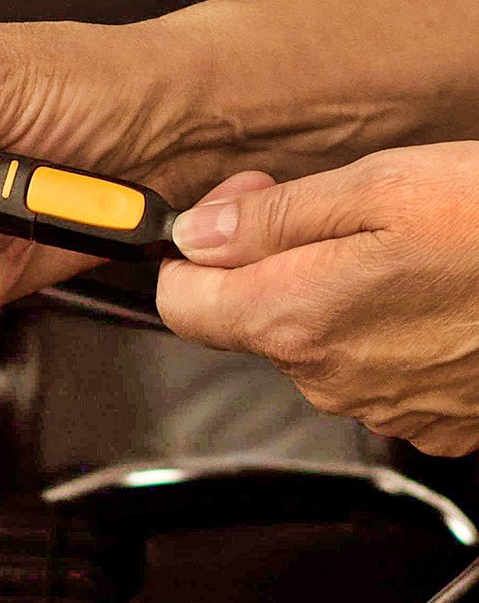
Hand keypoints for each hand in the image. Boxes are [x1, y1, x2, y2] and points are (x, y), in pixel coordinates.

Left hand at [157, 142, 478, 456]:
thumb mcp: (377, 188)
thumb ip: (269, 220)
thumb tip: (196, 235)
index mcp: (295, 316)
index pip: (182, 304)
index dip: (191, 257)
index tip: (226, 222)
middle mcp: (322, 373)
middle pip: (244, 319)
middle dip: (263, 264)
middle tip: (319, 213)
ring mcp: (372, 402)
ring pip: (306, 341)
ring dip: (322, 292)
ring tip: (386, 250)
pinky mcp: (420, 415)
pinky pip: (362, 366)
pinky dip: (371, 328)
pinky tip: (418, 294)